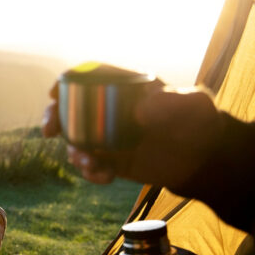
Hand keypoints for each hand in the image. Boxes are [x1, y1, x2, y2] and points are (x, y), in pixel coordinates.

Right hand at [43, 81, 223, 187]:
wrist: (204, 158)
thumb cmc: (200, 122)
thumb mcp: (194, 106)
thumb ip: (172, 103)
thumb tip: (139, 111)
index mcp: (126, 87)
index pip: (91, 77)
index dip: (68, 81)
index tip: (54, 92)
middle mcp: (111, 109)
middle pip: (72, 108)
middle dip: (55, 117)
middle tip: (50, 131)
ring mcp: (108, 135)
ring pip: (76, 140)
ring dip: (74, 152)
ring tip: (89, 164)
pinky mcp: (111, 159)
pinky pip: (91, 164)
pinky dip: (91, 172)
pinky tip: (104, 177)